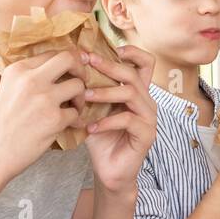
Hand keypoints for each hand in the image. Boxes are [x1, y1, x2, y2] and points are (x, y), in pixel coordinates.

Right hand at [0, 48, 86, 182]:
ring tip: (73, 108)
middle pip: (69, 59)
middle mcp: (30, 80)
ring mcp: (44, 99)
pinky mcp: (54, 119)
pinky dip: (75, 120)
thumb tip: (56, 70)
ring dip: (81, 98)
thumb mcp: (7, 90)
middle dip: (81, 69)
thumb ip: (27, 78)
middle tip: (80, 82)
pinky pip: (76, 114)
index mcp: (17, 70)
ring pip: (79, 86)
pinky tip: (67, 126)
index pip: (52, 53)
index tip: (72, 71)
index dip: (68, 61)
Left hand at [81, 44, 157, 196]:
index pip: (144, 63)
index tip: (110, 48)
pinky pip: (127, 120)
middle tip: (87, 62)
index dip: (132, 52)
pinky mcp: (147, 134)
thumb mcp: (92, 108)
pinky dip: (106, 121)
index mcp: (137, 92)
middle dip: (108, 66)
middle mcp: (147, 102)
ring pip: (130, 93)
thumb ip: (89, 88)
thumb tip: (70, 64)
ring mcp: (149, 118)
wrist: (108, 170)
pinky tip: (91, 128)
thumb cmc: (100, 137)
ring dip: (104, 92)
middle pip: (133, 74)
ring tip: (84, 97)